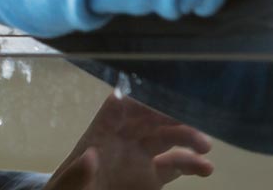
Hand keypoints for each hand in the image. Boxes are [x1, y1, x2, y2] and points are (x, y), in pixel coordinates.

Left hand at [44, 95, 213, 189]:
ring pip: (169, 139)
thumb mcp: (66, 186)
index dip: (139, 97)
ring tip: (204, 146)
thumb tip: (90, 157)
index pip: (118, 107)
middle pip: (150, 118)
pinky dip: (194, 165)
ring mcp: (140, 158)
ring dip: (188, 137)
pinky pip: (177, 166)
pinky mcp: (152, 177)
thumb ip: (76, 174)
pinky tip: (206, 169)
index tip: (159, 92)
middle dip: (172, 114)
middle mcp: (123, 141)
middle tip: (192, 117)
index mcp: (99, 136)